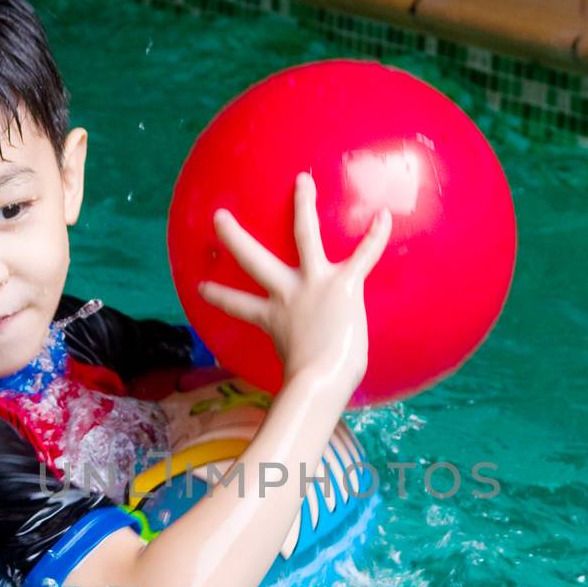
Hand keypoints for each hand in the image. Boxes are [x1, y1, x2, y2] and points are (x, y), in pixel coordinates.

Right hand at [199, 172, 390, 396]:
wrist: (320, 379)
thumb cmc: (312, 387)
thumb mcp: (295, 376)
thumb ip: (293, 374)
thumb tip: (295, 403)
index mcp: (273, 317)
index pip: (239, 305)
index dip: (219, 296)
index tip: (202, 287)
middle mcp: (287, 294)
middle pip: (255, 260)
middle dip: (235, 238)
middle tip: (219, 218)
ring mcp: (313, 284)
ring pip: (305, 235)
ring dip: (304, 207)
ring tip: (303, 182)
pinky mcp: (342, 284)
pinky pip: (362, 255)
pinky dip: (375, 237)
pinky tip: (385, 216)